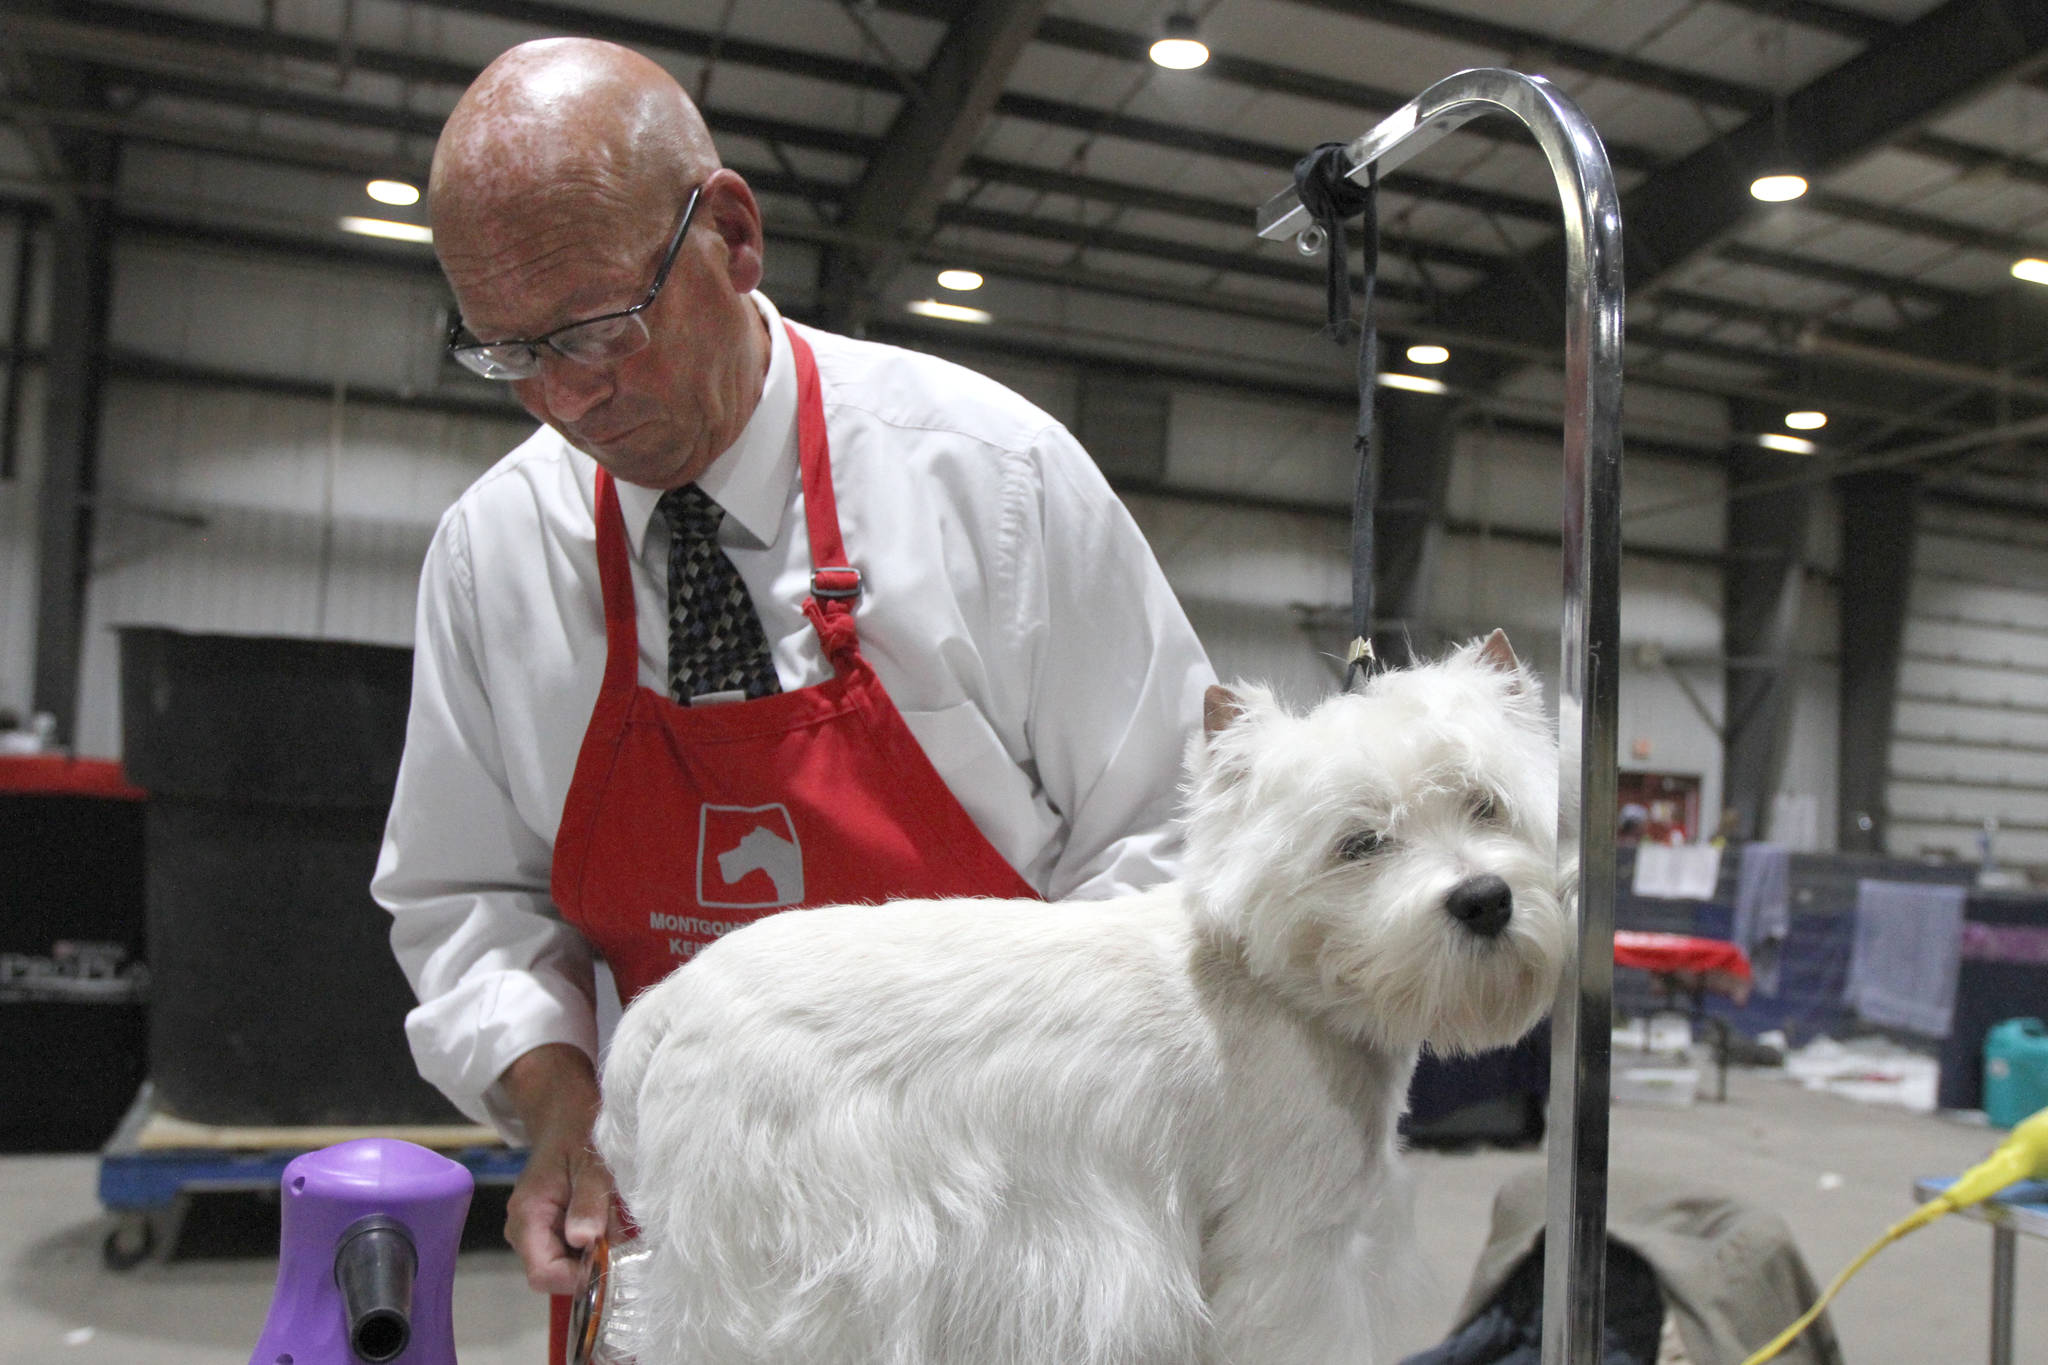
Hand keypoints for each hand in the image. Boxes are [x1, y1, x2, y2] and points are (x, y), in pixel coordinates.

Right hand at [499, 1043, 615, 1294]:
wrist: (567, 1109)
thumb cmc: (578, 1130)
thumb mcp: (590, 1162)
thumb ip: (588, 1202)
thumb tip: (584, 1241)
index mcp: (527, 1216)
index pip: (543, 1274)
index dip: (577, 1278)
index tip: (611, 1261)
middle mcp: (524, 1230)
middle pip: (556, 1272)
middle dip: (590, 1262)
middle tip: (621, 1233)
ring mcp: (537, 1230)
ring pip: (567, 1262)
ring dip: (596, 1250)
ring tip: (615, 1217)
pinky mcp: (552, 1226)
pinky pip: (573, 1248)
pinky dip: (595, 1238)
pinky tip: (609, 1214)